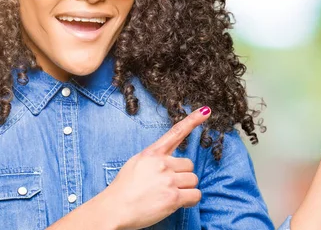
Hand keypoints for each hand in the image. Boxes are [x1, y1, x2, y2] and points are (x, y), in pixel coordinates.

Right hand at [103, 106, 211, 229]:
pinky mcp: (173, 197)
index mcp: (152, 153)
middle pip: (189, 165)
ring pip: (193, 180)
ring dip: (185, 189)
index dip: (193, 120)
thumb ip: (154, 159)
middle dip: (182, 176)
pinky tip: (178, 203)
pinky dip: (190, 201)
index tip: (206, 111)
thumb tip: (169, 162)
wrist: (114, 210)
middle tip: (167, 186)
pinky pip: (195, 195)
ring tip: (167, 196)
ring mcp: (168, 180)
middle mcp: (162, 163)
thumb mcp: (136, 164)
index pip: (176, 132)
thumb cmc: (122, 190)